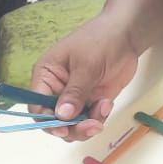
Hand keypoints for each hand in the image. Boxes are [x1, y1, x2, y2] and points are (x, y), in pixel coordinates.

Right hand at [27, 14, 141, 142]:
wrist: (126, 35)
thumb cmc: (100, 40)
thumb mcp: (86, 65)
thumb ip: (74, 92)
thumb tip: (61, 116)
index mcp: (46, 76)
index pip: (37, 105)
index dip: (46, 120)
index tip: (63, 128)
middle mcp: (56, 90)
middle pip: (54, 121)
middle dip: (72, 127)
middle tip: (91, 125)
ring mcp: (74, 98)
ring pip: (72, 126)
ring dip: (87, 125)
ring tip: (103, 109)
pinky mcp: (90, 103)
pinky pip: (89, 121)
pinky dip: (99, 118)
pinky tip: (107, 103)